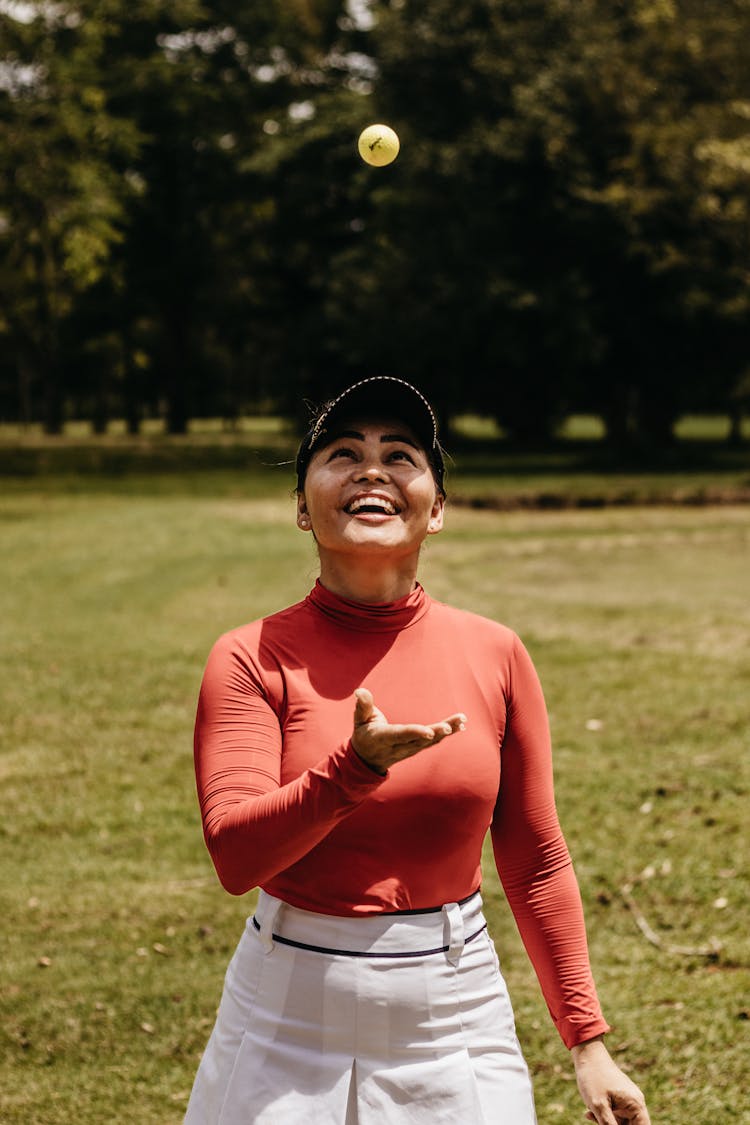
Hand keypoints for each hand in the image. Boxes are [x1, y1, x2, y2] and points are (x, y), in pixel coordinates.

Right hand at [350, 688, 465, 773]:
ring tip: (461, 721)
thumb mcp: (359, 720)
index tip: (429, 733)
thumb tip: (359, 691)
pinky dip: (447, 734)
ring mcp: (409, 750)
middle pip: (419, 741)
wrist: (367, 760)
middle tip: (449, 727)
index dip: (414, 733)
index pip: (400, 736)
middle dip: (435, 733)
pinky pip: (433, 742)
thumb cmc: (363, 734)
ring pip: (430, 742)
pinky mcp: (417, 749)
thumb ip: (362, 706)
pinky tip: (460, 726)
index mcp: (383, 738)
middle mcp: (398, 747)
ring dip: (446, 731)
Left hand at [572, 1037, 649, 1124]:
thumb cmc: (593, 1077)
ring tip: (591, 1114)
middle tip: (600, 1121)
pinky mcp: (618, 1098)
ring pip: (621, 1123)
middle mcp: (634, 1103)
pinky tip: (589, 1112)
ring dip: (606, 1123)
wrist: (586, 1054)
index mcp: (636, 1104)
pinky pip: (614, 1115)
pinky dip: (603, 1116)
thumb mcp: (599, 1106)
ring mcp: (626, 1100)